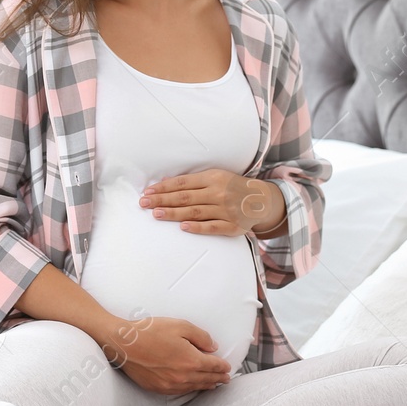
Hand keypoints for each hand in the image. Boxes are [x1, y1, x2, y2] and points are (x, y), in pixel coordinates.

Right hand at [98, 313, 231, 395]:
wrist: (124, 343)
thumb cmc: (151, 331)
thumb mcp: (181, 326)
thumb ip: (201, 337)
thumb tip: (212, 347)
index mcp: (190, 361)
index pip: (213, 366)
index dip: (222, 367)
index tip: (228, 367)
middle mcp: (182, 376)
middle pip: (205, 379)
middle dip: (218, 379)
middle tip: (226, 379)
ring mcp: (169, 385)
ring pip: (193, 387)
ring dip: (206, 386)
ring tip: (213, 385)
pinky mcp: (157, 388)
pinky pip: (180, 391)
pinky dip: (190, 389)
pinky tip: (192, 387)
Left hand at [140, 168, 283, 236]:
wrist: (262, 200)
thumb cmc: (233, 188)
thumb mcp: (216, 177)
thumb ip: (193, 182)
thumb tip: (165, 183)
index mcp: (213, 178)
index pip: (183, 183)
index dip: (163, 188)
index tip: (147, 192)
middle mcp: (218, 193)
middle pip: (185, 197)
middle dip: (162, 200)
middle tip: (144, 203)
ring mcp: (225, 210)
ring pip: (195, 212)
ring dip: (174, 213)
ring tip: (156, 214)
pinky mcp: (232, 226)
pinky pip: (212, 227)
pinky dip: (198, 227)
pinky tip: (183, 227)